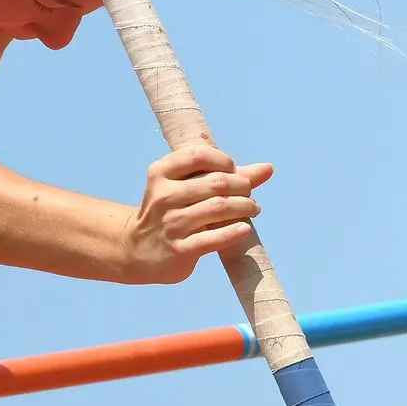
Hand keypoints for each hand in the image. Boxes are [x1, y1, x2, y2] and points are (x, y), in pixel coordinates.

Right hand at [121, 145, 272, 284]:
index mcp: (160, 173)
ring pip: (220, 208)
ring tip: (252, 209)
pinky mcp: (179, 249)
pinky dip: (236, 232)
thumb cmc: (170, 212)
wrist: (138, 250)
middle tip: (248, 195)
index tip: (232, 172)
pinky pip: (215, 238)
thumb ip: (226, 175)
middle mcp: (163, 196)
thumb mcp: (185, 188)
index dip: (224, 161)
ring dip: (245, 207)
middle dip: (242, 186)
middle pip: (217, 182)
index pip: (199, 155)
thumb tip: (268, 168)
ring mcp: (170, 223)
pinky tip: (245, 229)